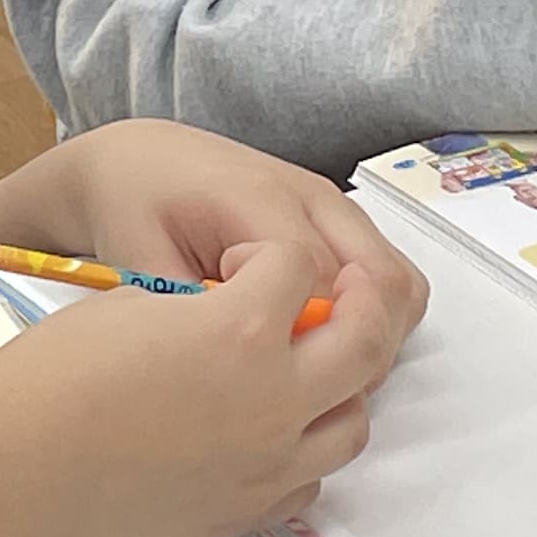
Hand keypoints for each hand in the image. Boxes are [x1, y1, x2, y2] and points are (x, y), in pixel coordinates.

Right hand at [0, 232, 404, 536]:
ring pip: (354, 423)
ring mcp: (266, 466)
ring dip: (343, 388)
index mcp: (241, 329)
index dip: (272, 255)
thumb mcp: (135, 302)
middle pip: (364, 340)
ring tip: (306, 374)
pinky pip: (310, 482)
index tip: (247, 264)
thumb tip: (234, 312)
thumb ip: (204, 304)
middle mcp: (273, 399)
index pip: (300, 266)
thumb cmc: (56, 374)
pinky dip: (304, 452)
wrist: (13, 466)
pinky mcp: (245, 513)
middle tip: (335, 297)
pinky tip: (266, 435)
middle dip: (358, 306)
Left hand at [8, 117, 429, 341]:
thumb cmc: (136, 205)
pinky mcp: (339, 220)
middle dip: (355, 348)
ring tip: (308, 360)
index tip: (256, 355)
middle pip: (383, 285)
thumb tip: (227, 363)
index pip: (323, 286)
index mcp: (257, 199)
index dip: (302, 339)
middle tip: (298, 376)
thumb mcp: (141, 260)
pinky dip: (370, 318)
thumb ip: (184, 310)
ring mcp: (332, 206)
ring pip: (399, 285)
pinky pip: (386, 277)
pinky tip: (316, 336)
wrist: (142, 160)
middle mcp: (310, 196)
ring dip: (372, 335)